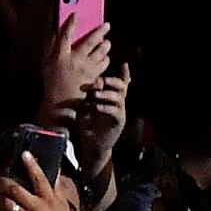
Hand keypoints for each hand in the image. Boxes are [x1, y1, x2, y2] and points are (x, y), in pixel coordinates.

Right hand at [41, 15, 111, 120]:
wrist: (60, 103)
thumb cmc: (53, 81)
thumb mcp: (47, 63)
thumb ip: (52, 46)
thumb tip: (56, 31)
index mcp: (60, 56)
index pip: (66, 35)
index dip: (71, 23)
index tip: (77, 14)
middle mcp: (74, 61)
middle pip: (90, 41)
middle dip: (100, 31)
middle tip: (107, 25)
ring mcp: (85, 69)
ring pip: (101, 52)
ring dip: (105, 45)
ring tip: (106, 42)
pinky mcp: (93, 77)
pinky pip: (104, 64)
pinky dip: (105, 59)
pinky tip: (104, 57)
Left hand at [73, 62, 130, 180]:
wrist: (91, 146)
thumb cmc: (87, 126)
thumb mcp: (86, 108)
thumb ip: (90, 96)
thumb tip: (93, 82)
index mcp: (111, 98)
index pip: (121, 83)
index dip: (124, 74)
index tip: (124, 64)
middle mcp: (118, 103)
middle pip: (122, 87)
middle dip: (112, 81)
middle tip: (100, 81)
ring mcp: (119, 113)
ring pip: (119, 97)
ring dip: (107, 94)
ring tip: (95, 95)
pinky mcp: (118, 123)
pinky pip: (116, 111)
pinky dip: (106, 107)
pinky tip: (97, 107)